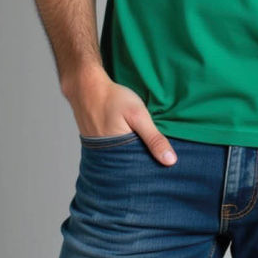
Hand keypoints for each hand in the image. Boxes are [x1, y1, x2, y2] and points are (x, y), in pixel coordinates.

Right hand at [62, 65, 177, 166]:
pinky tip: (127, 137)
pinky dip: (121, 146)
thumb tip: (170, 161)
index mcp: (119, 154)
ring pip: (121, 158)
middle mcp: (107, 158)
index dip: (152, 165)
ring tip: (141, 144)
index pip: (140, 170)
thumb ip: (154, 138)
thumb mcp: (138, 115)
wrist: (87, 87)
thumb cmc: (112, 99)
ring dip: (131, 153)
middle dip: (142, 161)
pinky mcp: (96, 144)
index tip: (165, 163)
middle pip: (130, 166)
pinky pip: (112, 150)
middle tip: (153, 152)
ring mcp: (99, 151)